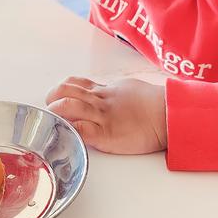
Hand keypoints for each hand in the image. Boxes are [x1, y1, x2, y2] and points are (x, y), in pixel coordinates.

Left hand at [46, 77, 166, 154]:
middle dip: (52, 98)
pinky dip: (68, 130)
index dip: (61, 89)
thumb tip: (106, 91)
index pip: (75, 83)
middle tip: (49, 108)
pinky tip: (62, 133)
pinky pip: (80, 129)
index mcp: (104, 90)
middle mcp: (99, 100)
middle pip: (66, 91)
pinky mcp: (105, 134)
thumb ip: (113, 91)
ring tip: (50, 119)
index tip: (56, 96)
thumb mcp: (128, 88)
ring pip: (68, 106)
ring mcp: (101, 116)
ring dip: (55, 112)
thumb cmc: (152, 103)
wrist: (167, 113)